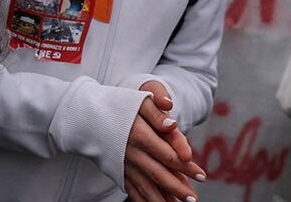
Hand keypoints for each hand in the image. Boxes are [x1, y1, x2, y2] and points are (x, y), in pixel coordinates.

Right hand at [123, 81, 204, 201]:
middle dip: (177, 188)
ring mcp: (123, 163)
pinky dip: (144, 200)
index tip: (202, 176)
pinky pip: (132, 189)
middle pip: (158, 174)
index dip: (186, 166)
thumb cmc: (119, 102)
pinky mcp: (117, 170)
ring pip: (145, 186)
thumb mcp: (140, 98)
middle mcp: (131, 152)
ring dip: (162, 199)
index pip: (168, 154)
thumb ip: (157, 111)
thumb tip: (173, 124)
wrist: (89, 112)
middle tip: (193, 200)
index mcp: (139, 134)